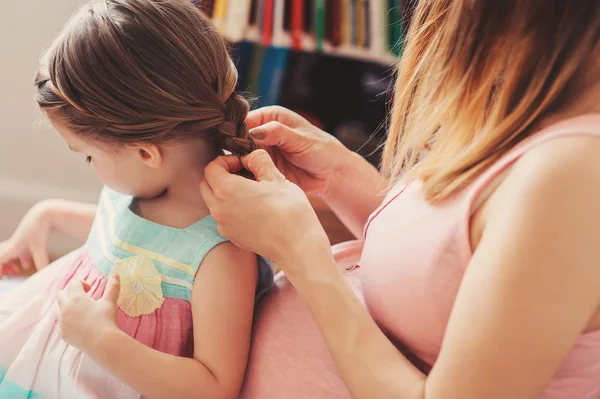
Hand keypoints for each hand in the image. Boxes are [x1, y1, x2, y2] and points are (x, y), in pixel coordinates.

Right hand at [0, 201, 54, 275]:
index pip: (0, 260)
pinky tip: (26, 265)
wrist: (44, 213)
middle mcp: (13, 244)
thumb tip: (43, 272)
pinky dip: (21, 258)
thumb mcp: (39, 246)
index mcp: (13, 247)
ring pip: (10, 253)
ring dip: (10, 263)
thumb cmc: (40, 229)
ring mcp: (19, 241)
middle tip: (7, 274)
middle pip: (2, 257)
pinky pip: (19, 250)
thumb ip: (40, 260)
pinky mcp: (27, 239)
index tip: (3, 276)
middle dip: (2, 266)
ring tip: (16, 271)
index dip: (0, 269)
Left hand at [57, 275, 120, 353]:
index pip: (73, 283)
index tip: (90, 289)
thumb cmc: (106, 319)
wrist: (101, 342)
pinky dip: (67, 321)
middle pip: (61, 294)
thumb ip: (112, 287)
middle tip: (82, 297)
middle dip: (70, 293)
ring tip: (80, 311)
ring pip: (58, 309)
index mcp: (76, 298)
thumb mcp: (109, 302)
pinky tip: (77, 324)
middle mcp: (65, 308)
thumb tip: (116, 274)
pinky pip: (60, 324)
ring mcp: (62, 322)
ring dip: (67, 307)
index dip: (81, 283)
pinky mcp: (62, 333)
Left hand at [200, 150, 330, 269]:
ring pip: (213, 202)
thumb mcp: (276, 178)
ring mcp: (224, 226)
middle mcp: (219, 209)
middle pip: (207, 184)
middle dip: (221, 175)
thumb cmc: (290, 211)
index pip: (212, 167)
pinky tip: (254, 208)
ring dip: (225, 192)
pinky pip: (224, 217)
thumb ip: (259, 160)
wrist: (298, 246)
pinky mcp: (232, 237)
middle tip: (244, 173)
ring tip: (251, 190)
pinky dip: (231, 208)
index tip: (244, 161)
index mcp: (226, 190)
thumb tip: (250, 156)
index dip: (227, 160)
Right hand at [247, 106, 352, 197]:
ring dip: (240, 163)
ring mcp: (262, 151)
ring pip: (242, 156)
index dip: (238, 131)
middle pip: (240, 139)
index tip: (236, 143)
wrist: (331, 174)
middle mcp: (263, 132)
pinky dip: (246, 175)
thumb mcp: (300, 139)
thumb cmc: (321, 150)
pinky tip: (246, 179)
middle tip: (239, 160)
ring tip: (241, 170)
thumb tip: (253, 132)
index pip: (246, 120)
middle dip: (237, 149)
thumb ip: (277, 133)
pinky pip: (249, 170)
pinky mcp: (263, 168)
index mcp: (271, 116)